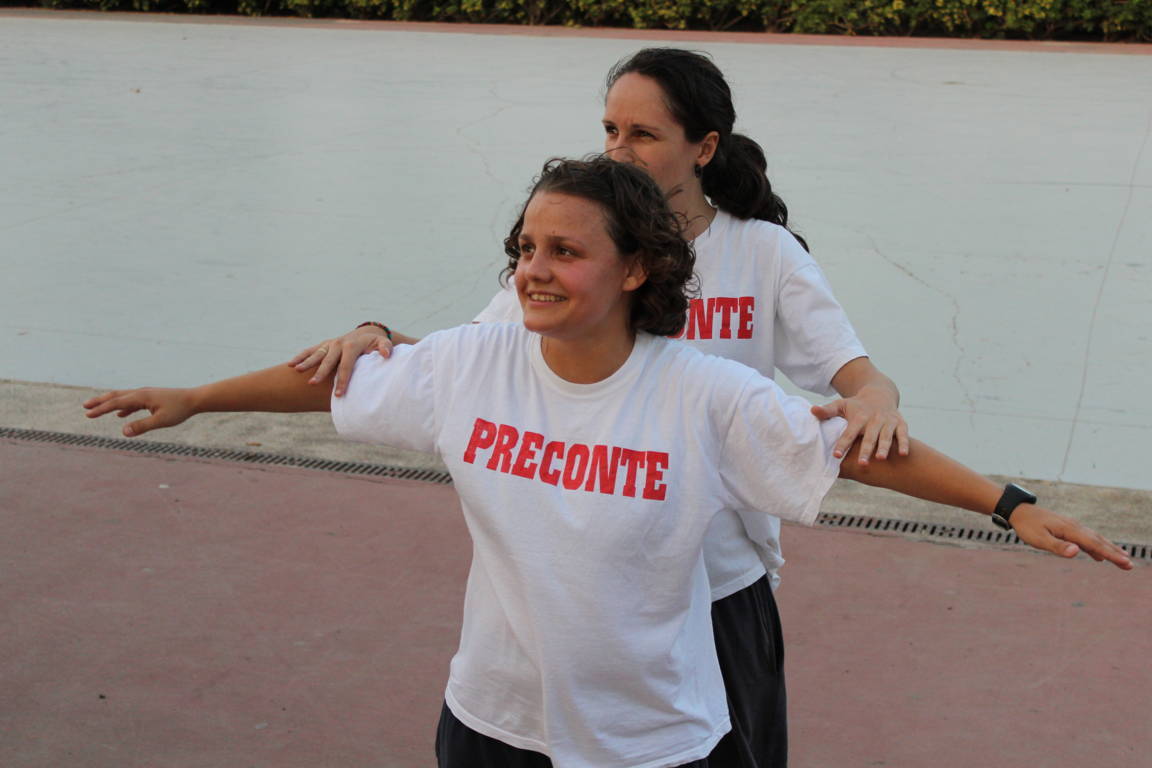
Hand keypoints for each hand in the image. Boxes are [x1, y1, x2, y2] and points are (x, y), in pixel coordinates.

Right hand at [83, 388, 195, 436]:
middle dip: (100, 402)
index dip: (101, 409)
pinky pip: (133, 402)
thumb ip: (142, 426)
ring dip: (109, 403)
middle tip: (85, 407)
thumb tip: (123, 431)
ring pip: (123, 398)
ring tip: (97, 409)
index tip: (88, 414)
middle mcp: (141, 392)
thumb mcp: (161, 421)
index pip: (116, 403)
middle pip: (116, 396)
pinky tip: (120, 415)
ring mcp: (146, 394)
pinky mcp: (152, 398)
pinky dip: (123, 408)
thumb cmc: (179, 410)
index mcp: (141, 397)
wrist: (195, 399)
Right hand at [287, 326, 392, 396]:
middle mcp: (338, 343)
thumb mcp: (382, 345)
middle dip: (320, 372)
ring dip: (306, 362)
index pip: (346, 365)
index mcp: (352, 345)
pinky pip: (310, 351)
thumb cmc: (374, 345)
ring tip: (297, 370)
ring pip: (316, 354)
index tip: (339, 394)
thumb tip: (387, 355)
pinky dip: (300, 356)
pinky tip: (290, 365)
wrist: (365, 334)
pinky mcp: (324, 346)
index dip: (343, 379)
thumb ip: (386, 349)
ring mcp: (329, 344)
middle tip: (313, 384)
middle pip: (328, 360)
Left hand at [811, 390, 908, 463]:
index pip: (849, 432)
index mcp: (859, 416)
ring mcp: (888, 421)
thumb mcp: (841, 405)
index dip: (842, 443)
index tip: (836, 455)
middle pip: (869, 436)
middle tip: (861, 464)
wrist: (880, 394)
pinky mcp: (900, 423)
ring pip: (886, 436)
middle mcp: (874, 419)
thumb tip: (811, 411)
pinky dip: (905, 443)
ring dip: (884, 447)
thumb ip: (827, 411)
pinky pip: (903, 434)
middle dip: (865, 450)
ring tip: (880, 459)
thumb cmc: (856, 406)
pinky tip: (904, 454)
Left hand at [1010, 505, 1133, 569]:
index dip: (1111, 555)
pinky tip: (1098, 556)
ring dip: (1108, 550)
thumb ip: (1058, 546)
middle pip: (1099, 541)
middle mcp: (1074, 527)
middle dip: (1115, 553)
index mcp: (1070, 530)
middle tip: (1130, 565)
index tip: (1125, 563)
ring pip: (1094, 539)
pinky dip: (1096, 547)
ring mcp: (1071, 527)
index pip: (1095, 544)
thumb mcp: (1038, 539)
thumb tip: (1077, 552)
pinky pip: (1085, 539)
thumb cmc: (1027, 526)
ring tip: (1122, 559)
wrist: (1018, 510)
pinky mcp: (1066, 529)